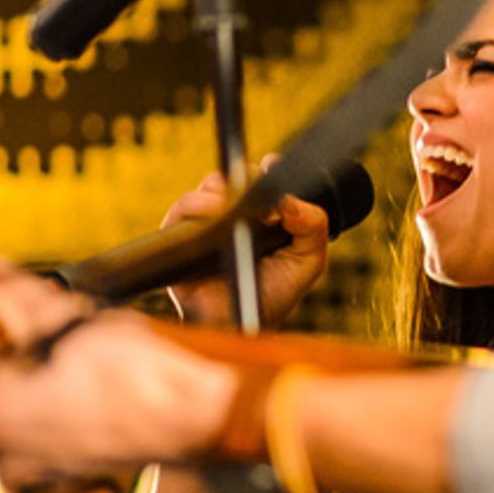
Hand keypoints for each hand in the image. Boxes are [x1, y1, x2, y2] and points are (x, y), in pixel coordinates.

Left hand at [0, 245, 238, 478]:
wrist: (192, 411)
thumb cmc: (127, 366)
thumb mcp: (53, 308)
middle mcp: (6, 449)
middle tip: (7, 349)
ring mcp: (42, 468)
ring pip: (6, 435)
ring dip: (18, 404)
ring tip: (49, 366)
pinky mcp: (77, 472)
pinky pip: (45, 447)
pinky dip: (51, 419)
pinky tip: (81, 387)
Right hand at [164, 155, 328, 327]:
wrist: (242, 326)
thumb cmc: (275, 293)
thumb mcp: (309, 259)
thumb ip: (313, 226)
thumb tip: (289, 201)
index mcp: (262, 212)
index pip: (262, 176)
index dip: (268, 169)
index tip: (273, 166)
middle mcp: (232, 212)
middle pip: (234, 174)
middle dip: (246, 178)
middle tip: (258, 197)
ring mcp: (205, 222)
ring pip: (208, 186)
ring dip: (223, 190)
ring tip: (236, 210)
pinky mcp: (180, 236)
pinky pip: (182, 209)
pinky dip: (198, 206)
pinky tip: (216, 218)